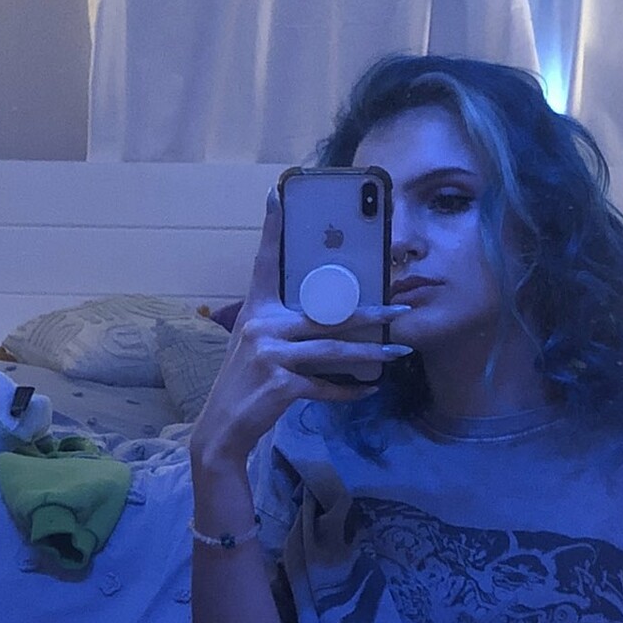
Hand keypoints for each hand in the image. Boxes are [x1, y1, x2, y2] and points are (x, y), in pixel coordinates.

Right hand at [190, 190, 412, 463]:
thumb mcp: (256, 349)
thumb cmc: (244, 387)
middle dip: (370, 311)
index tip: (276, 193)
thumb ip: (284, 331)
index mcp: (256, 312)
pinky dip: (348, 391)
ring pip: (333, 349)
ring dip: (371, 353)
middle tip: (401, 307)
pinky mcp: (281, 384)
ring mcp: (271, 355)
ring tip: (399, 352)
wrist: (222, 429)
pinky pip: (325, 385)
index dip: (272, 230)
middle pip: (326, 314)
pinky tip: (367, 391)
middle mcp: (262, 327)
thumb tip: (326, 321)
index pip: (265, 263)